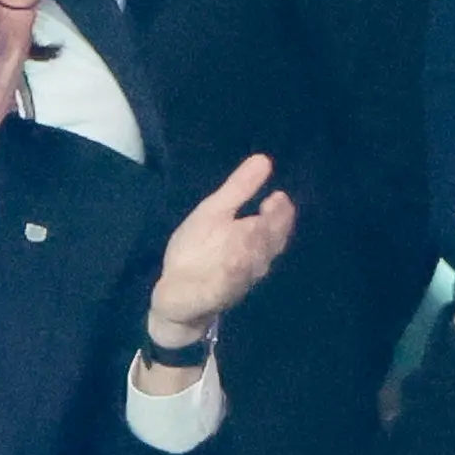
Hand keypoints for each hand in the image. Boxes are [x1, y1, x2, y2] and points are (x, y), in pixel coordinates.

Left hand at [149, 152, 297, 338]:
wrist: (175, 290)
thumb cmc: (199, 249)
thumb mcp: (215, 212)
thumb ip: (239, 189)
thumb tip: (264, 159)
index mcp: (253, 240)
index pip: (275, 227)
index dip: (279, 215)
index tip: (278, 197)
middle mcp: (250, 261)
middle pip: (266, 246)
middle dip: (270, 229)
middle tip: (273, 209)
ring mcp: (234, 280)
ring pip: (250, 265)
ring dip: (253, 249)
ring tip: (254, 229)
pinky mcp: (213, 296)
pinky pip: (226, 286)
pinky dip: (231, 275)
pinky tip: (233, 261)